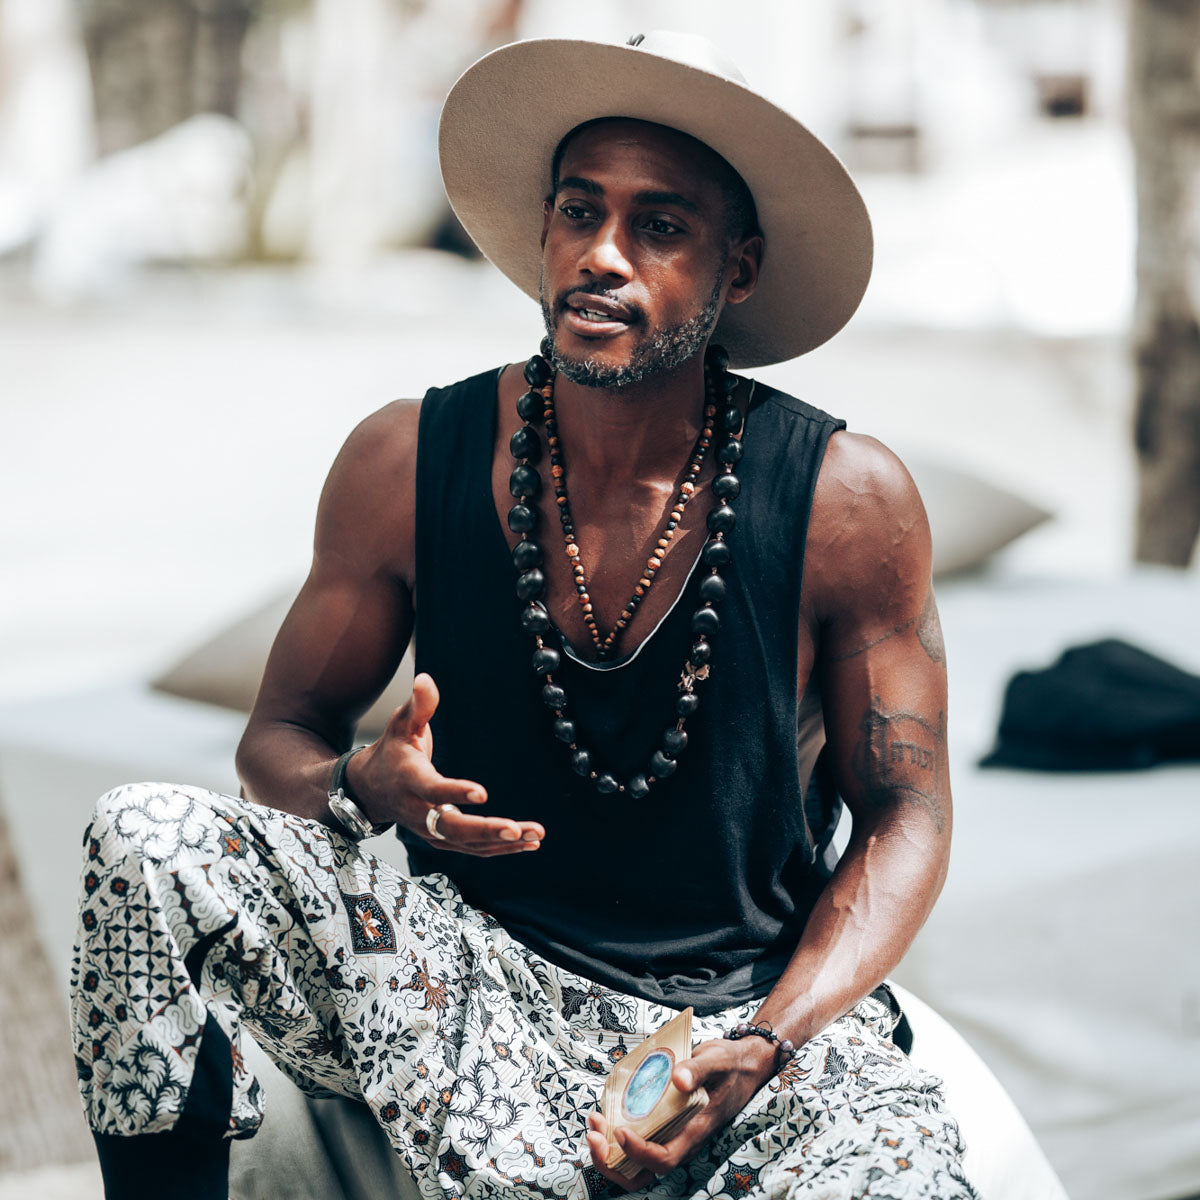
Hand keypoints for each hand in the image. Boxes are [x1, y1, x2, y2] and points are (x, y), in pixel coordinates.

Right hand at [349, 673, 543, 855]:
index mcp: (410, 780)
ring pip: (467, 844)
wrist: (371, 789)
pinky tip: (528, 844)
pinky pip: (472, 849)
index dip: (455, 792)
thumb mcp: (401, 723)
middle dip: (485, 830)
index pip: (433, 789)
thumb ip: (419, 705)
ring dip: (502, 843)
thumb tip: (425, 678)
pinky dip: (499, 849)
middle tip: (516, 829)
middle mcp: (418, 811)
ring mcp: (429, 831)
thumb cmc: (392, 751)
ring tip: (536, 836)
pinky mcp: (441, 840)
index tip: (482, 793)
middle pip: (452, 828)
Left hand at [584, 1035, 777, 1188]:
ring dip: (608, 1149)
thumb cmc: (730, 1065)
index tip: (619, 1131)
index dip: (638, 1152)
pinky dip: (615, 1133)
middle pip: (643, 1172)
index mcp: (695, 1131)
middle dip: (611, 1160)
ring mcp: (671, 1134)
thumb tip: (678, 1078)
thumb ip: (698, 1069)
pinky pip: (637, 1140)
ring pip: (635, 1162)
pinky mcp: (664, 1124)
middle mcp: (681, 1140)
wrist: (743, 1066)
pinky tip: (606, 1110)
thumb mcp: (717, 1059)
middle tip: (593, 1132)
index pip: (664, 1159)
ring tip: (594, 1120)